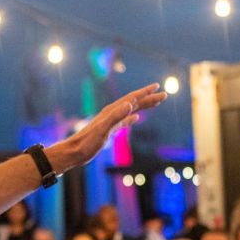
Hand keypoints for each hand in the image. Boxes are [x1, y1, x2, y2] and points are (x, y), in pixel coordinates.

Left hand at [48, 84, 166, 173]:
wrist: (74, 152)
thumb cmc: (87, 143)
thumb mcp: (103, 130)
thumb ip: (116, 117)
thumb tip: (131, 104)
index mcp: (112, 111)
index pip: (132, 99)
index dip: (145, 93)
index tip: (158, 87)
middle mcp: (112, 114)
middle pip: (134, 102)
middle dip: (149, 98)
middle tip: (164, 95)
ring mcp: (111, 121)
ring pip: (131, 110)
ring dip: (143, 106)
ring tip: (155, 102)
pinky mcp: (109, 130)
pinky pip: (124, 121)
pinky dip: (132, 118)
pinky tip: (137, 118)